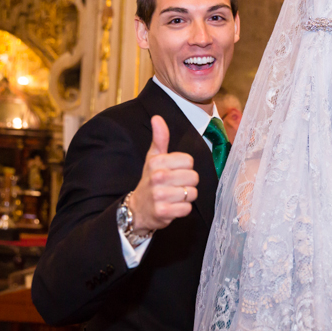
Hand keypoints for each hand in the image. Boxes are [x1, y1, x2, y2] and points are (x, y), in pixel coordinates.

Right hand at [128, 116, 199, 233]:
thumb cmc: (150, 180)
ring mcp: (159, 196)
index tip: (174, 171)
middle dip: (187, 183)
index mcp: (156, 162)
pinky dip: (182, 209)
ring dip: (186, 197)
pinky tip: (173, 206)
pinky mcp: (163, 212)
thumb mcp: (153, 158)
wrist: (138, 209)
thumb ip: (160, 138)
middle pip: (193, 177)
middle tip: (175, 185)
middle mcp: (157, 177)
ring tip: (174, 196)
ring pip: (192, 193)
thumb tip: (157, 118)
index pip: (189, 161)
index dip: (184, 167)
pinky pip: (186, 208)